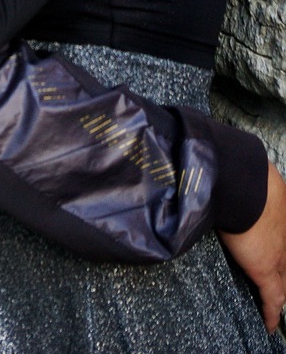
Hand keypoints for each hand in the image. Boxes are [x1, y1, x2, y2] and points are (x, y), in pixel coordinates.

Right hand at [219, 161, 285, 332]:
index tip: (272, 239)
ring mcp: (278, 250)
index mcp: (279, 207)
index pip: (282, 232)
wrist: (238, 179)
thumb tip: (212, 170)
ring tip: (274, 297)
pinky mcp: (266, 268)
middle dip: (282, 264)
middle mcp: (282, 231)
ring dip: (279, 285)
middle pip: (285, 257)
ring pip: (283, 276)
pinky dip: (271, 311)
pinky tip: (269, 322)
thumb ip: (236, 178)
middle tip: (275, 271)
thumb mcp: (244, 172)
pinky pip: (273, 297)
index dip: (279, 243)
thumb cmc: (236, 170)